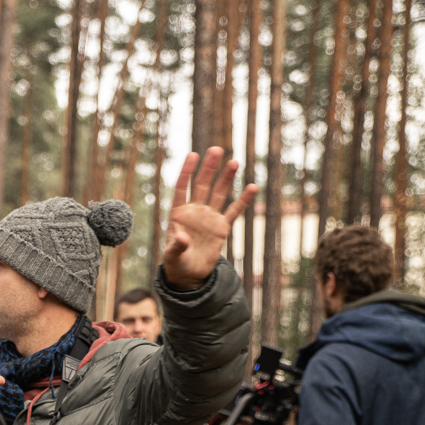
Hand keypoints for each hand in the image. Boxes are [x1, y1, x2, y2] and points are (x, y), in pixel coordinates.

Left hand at [162, 147, 259, 289]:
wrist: (189, 275)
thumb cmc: (176, 264)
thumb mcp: (172, 256)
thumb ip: (176, 246)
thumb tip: (182, 237)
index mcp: (178, 214)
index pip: (182, 188)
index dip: (187, 171)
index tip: (193, 155)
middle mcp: (194, 211)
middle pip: (202, 185)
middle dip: (209, 168)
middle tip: (216, 149)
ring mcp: (209, 218)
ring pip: (219, 194)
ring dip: (226, 178)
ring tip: (234, 162)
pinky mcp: (221, 227)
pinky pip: (234, 211)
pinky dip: (242, 200)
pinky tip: (252, 187)